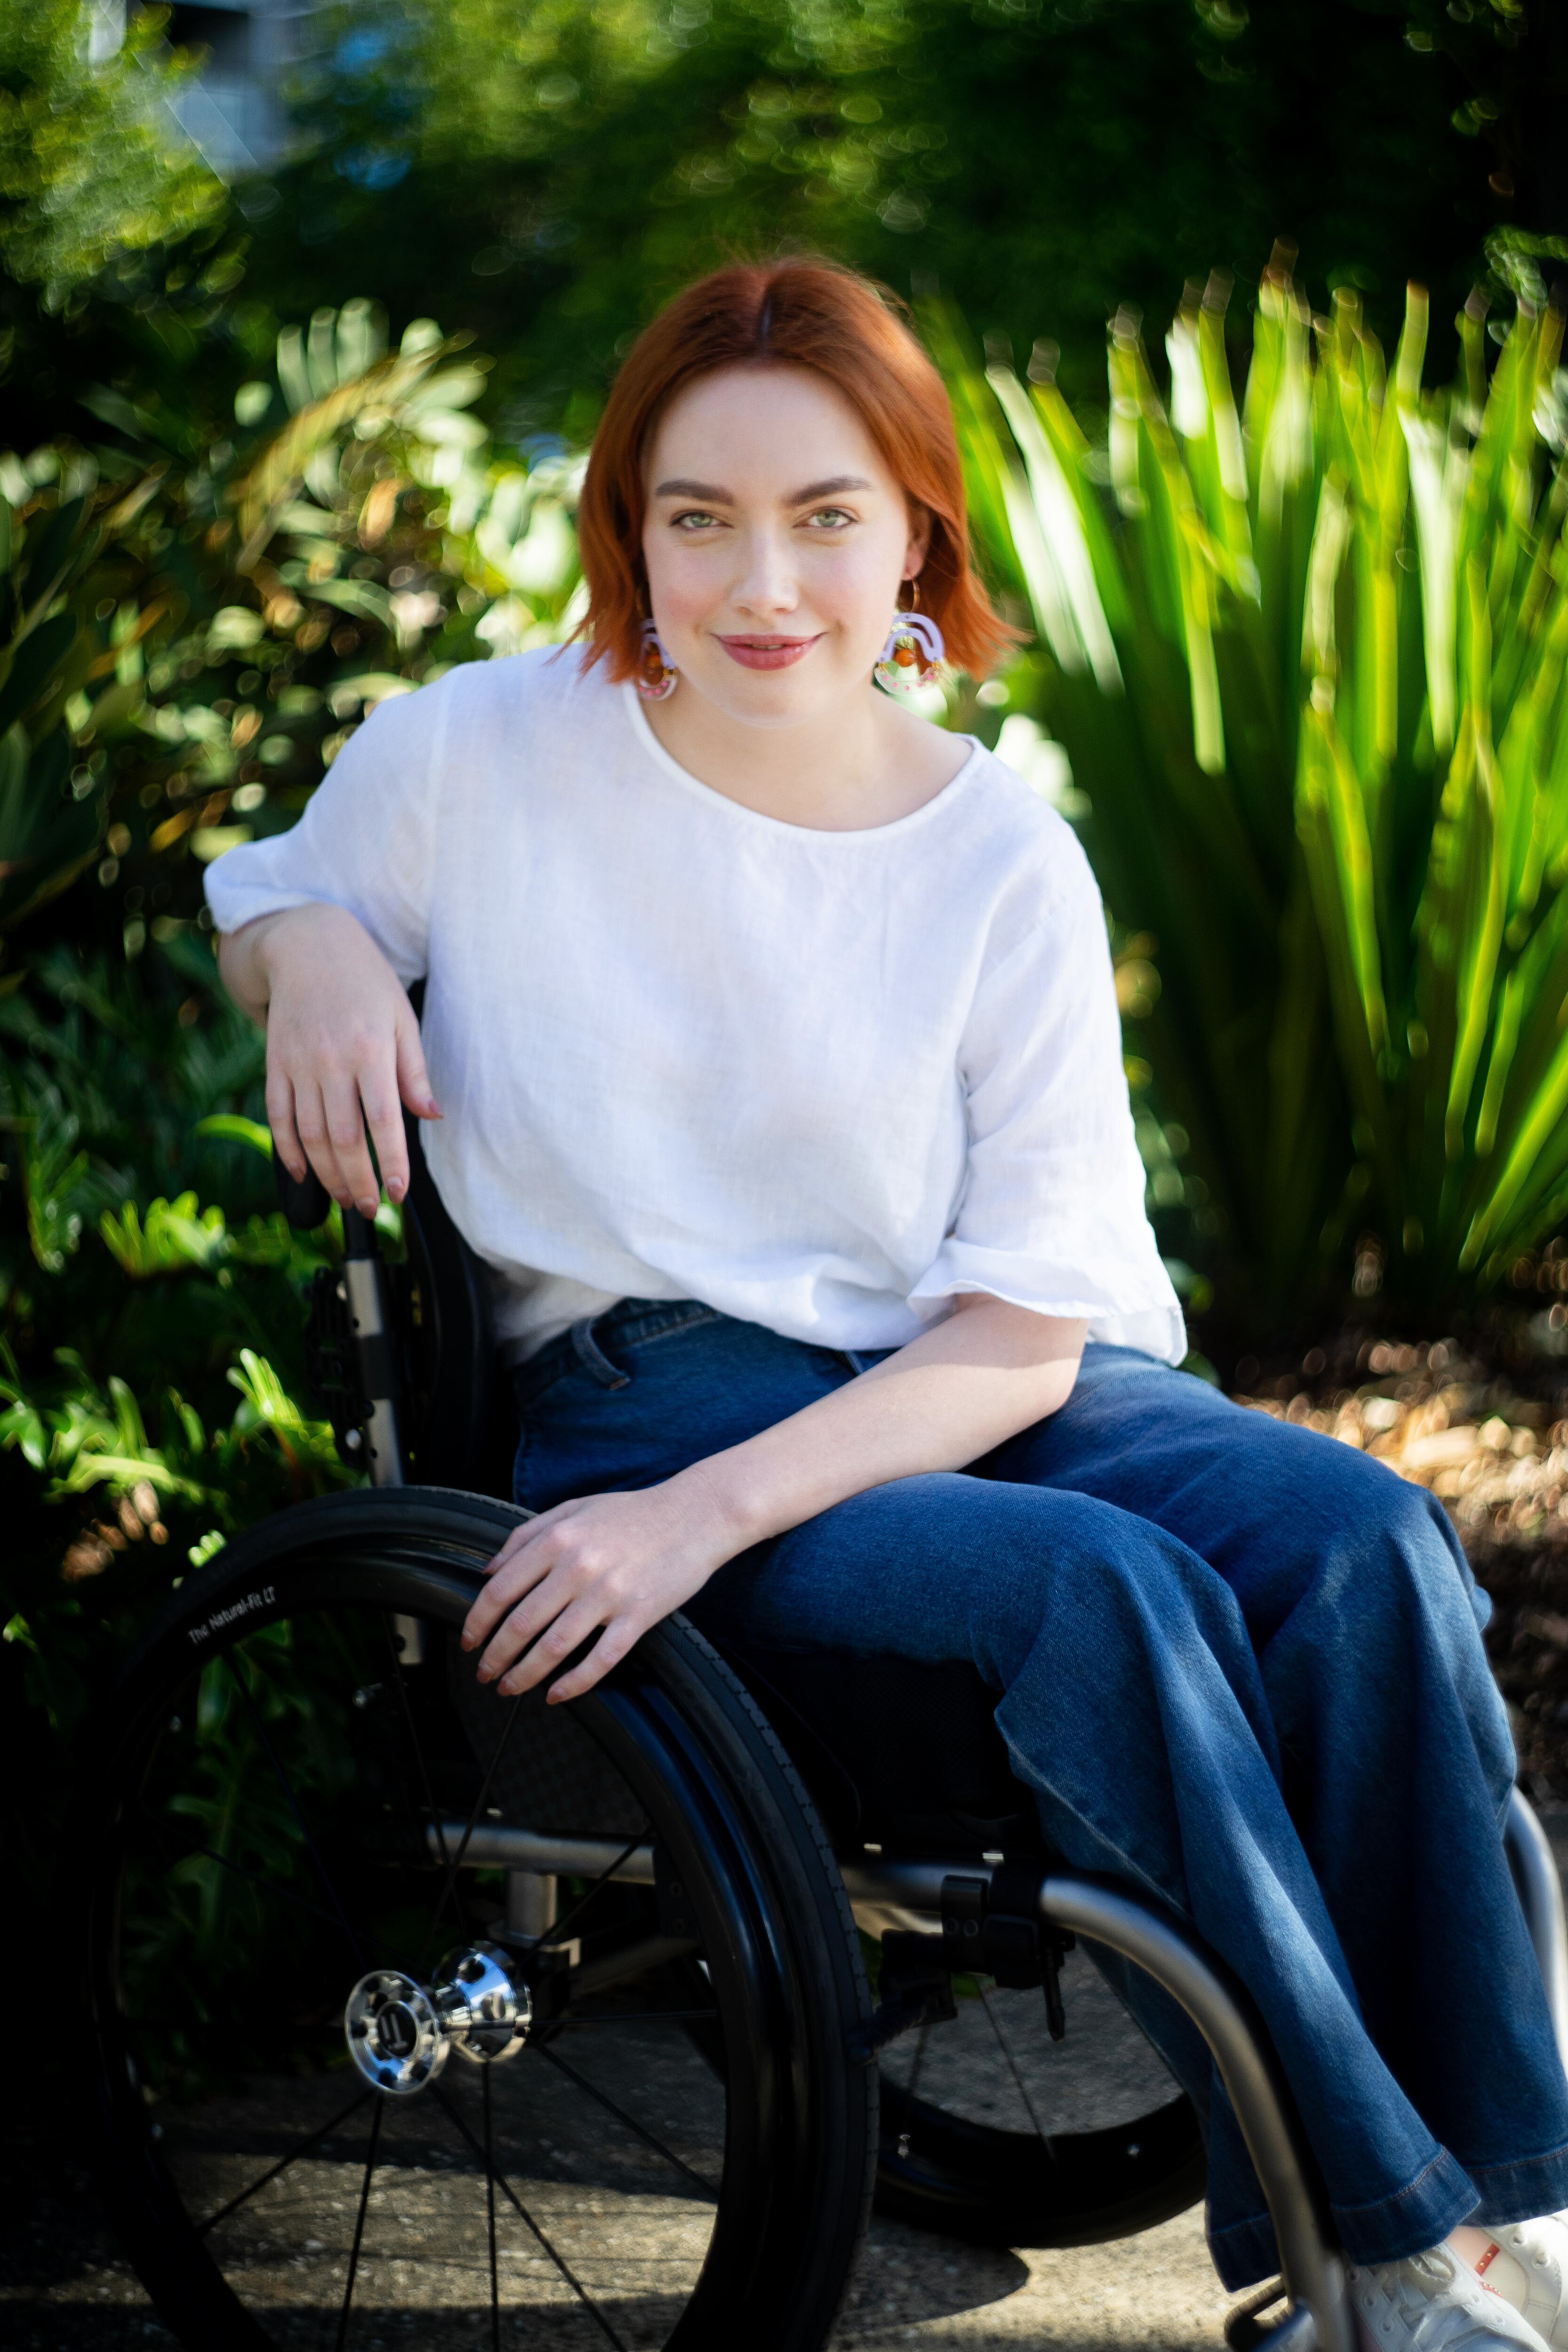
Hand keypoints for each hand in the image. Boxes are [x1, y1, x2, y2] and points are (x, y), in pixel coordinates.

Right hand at [233, 905, 440, 1215]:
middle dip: (358, 1181)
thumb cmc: (365, 983)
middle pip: (343, 1138)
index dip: (390, 1163)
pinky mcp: (274, 1064)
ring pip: (309, 1136)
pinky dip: (288, 1151)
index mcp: (371, 1050)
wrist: (307, 945)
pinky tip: (303, 1174)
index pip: (383, 1121)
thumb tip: (432, 1117)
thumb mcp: (402, 1018)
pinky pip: (278, 1117)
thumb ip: (414, 1072)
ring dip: (327, 1175)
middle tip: (371, 1207)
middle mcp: (331, 1061)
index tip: (398, 1194)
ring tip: (345, 1197)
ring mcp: (298, 1065)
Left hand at [460, 1478, 740, 1703]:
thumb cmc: (632, 1513)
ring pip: (553, 1648)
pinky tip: (556, 1695)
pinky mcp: (638, 1616)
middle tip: (484, 1674)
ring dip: (524, 1675)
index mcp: (557, 1539)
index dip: (477, 1622)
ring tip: (510, 1687)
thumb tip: (487, 1570)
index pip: (500, 1590)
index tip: (469, 1642)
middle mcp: (578, 1567)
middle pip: (521, 1624)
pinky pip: (600, 1661)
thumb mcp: (573, 1508)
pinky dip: (573, 1684)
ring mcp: (609, 1594)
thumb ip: (526, 1534)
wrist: (696, 1515)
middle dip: (495, 1657)